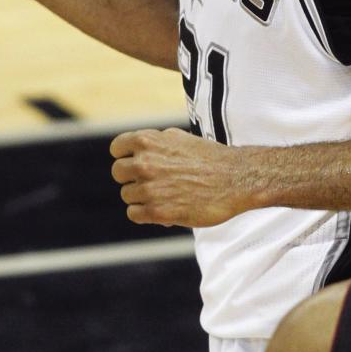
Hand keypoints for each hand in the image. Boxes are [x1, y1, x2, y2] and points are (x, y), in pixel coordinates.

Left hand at [110, 128, 253, 227]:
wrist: (234, 179)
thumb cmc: (209, 158)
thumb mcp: (179, 138)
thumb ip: (154, 143)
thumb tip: (135, 151)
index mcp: (149, 141)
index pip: (117, 149)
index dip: (124, 155)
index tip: (133, 162)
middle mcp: (145, 163)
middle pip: (118, 173)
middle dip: (131, 177)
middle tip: (151, 180)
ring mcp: (150, 189)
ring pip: (127, 195)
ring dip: (141, 196)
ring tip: (164, 194)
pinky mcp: (157, 212)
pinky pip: (134, 213)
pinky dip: (145, 213)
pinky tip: (162, 207)